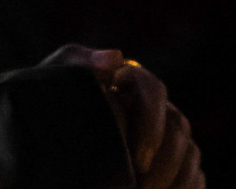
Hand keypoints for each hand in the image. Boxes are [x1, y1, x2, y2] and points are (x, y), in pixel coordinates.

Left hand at [47, 46, 203, 188]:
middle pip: (177, 125)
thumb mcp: (52, 85)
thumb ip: (76, 63)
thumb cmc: (45, 112)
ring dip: (175, 181)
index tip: (136, 160)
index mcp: (125, 83)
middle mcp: (151, 108)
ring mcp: (166, 137)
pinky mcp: (174, 166)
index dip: (151, 124)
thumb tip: (116, 58)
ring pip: (190, 153)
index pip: (151, 90)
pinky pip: (194, 178)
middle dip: (164, 162)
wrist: (41, 153)